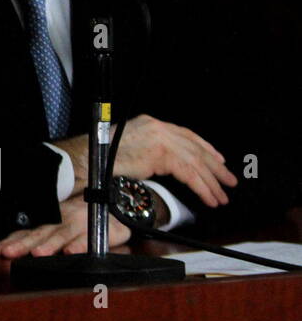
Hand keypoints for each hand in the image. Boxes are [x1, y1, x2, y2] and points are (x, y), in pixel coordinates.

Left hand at [0, 193, 130, 257]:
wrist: (115, 207)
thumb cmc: (82, 220)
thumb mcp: (59, 227)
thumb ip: (40, 236)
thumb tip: (11, 248)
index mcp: (50, 222)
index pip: (28, 232)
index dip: (12, 241)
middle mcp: (62, 221)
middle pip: (40, 234)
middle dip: (23, 245)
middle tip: (8, 254)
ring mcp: (80, 224)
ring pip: (62, 235)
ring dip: (50, 245)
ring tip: (38, 254)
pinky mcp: (99, 230)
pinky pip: (89, 238)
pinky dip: (80, 245)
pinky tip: (71, 253)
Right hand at [114, 114, 237, 207]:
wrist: (91, 159)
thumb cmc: (104, 157)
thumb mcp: (130, 146)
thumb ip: (150, 150)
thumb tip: (167, 164)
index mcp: (151, 123)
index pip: (186, 134)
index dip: (205, 147)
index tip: (218, 160)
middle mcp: (158, 128)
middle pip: (195, 148)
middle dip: (215, 167)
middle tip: (229, 181)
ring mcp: (161, 139)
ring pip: (195, 162)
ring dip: (211, 182)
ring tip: (221, 197)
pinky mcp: (161, 155)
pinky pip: (189, 174)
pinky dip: (202, 188)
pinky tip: (209, 198)